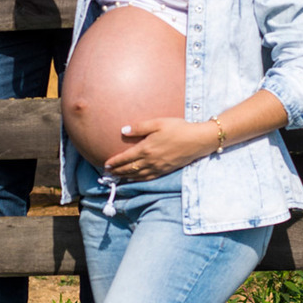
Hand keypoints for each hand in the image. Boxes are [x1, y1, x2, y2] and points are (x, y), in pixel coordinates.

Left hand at [103, 118, 218, 178]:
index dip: (114, 162)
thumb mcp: (158, 123)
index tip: (106, 164)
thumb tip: (123, 131)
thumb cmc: (178, 128)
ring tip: (117, 177)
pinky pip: (148, 178)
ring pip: (137, 175)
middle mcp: (150, 161)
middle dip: (117, 171)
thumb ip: (140, 127)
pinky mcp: (165, 170)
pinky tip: (135, 179)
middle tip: (108, 173)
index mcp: (146, 149)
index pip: (125, 158)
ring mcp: (158, 167)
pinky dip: (138, 180)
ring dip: (126, 177)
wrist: (197, 140)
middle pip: (129, 168)